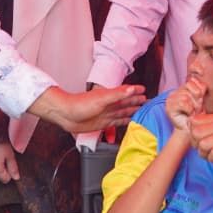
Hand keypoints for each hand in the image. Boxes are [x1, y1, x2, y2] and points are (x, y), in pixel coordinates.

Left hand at [30, 84, 144, 133]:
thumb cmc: (80, 104)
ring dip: (132, 111)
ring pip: (123, 112)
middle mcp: (110, 104)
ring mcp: (106, 114)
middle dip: (136, 101)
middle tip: (147, 101)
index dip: (136, 91)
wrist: (65, 115)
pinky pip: (116, 122)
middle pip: (126, 102)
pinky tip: (128, 121)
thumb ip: (118, 94)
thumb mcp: (101, 98)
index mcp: (111, 96)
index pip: (127, 92)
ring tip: (141, 111)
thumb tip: (132, 89)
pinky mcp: (102, 123)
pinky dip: (124, 121)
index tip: (145, 90)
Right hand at [165, 79, 205, 132]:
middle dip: (197, 99)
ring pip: (186, 96)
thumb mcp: (202, 100)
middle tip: (196, 108)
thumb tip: (200, 76)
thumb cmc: (198, 116)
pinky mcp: (168, 106)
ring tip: (192, 112)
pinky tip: (188, 114)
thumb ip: (200, 89)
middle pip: (190, 86)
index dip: (199, 86)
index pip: (193, 79)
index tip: (201, 91)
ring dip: (193, 106)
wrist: (191, 130)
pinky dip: (189, 110)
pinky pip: (183, 103)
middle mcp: (176, 91)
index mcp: (184, 88)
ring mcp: (170, 98)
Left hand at [188, 112, 212, 179]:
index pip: (194, 122)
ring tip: (212, 153)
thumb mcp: (203, 137)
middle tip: (206, 148)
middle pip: (196, 132)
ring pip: (203, 144)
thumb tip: (188, 121)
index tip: (202, 139)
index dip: (193, 134)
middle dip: (197, 145)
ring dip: (204, 153)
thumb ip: (195, 128)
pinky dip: (212, 158)